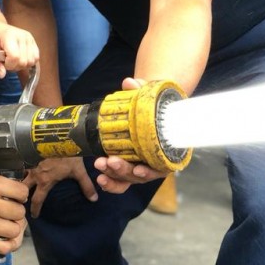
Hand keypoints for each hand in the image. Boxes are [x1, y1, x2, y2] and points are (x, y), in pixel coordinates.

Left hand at [0, 18, 38, 77]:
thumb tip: (2, 74)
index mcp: (9, 35)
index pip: (15, 57)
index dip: (8, 65)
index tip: (1, 62)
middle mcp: (22, 35)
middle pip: (24, 61)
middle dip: (14, 66)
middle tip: (5, 60)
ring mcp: (29, 38)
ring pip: (31, 62)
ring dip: (21, 65)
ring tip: (11, 59)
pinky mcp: (33, 41)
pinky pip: (36, 58)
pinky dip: (27, 62)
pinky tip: (18, 58)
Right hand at [0, 168, 26, 253]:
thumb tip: (14, 180)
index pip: (21, 192)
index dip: (21, 195)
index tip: (17, 197)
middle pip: (19, 212)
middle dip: (17, 212)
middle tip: (11, 211)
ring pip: (15, 229)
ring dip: (14, 227)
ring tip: (8, 223)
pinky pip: (5, 247)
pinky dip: (10, 243)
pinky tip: (6, 237)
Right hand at [25, 157, 96, 216]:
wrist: (56, 134)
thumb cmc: (67, 153)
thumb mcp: (78, 170)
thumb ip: (86, 185)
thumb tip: (94, 199)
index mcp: (45, 181)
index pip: (37, 199)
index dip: (35, 209)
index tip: (33, 215)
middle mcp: (34, 173)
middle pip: (23, 188)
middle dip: (21, 194)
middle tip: (20, 200)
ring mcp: (29, 162)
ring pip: (20, 174)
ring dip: (19, 179)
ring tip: (18, 183)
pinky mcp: (27, 152)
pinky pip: (21, 162)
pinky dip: (21, 166)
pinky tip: (22, 165)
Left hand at [89, 76, 165, 192]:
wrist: (150, 108)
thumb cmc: (154, 104)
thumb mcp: (150, 95)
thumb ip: (140, 89)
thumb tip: (129, 82)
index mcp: (165, 149)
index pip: (161, 167)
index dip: (150, 171)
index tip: (138, 169)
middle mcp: (154, 162)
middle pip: (141, 175)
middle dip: (124, 171)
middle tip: (109, 161)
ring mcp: (141, 166)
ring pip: (129, 179)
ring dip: (113, 176)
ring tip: (99, 165)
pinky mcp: (129, 166)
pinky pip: (121, 180)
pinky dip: (111, 181)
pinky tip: (99, 178)